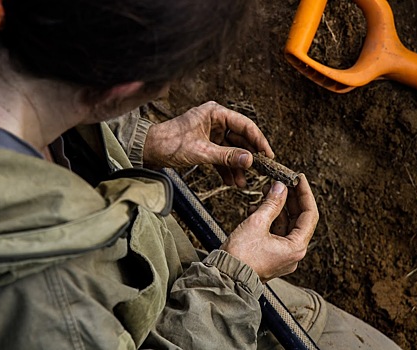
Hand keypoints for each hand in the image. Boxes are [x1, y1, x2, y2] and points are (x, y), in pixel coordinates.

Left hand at [143, 101, 273, 186]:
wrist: (148, 150)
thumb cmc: (170, 144)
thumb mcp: (202, 152)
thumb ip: (227, 157)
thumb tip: (250, 160)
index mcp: (215, 113)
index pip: (245, 126)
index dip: (259, 141)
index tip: (268, 156)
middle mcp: (214, 120)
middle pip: (239, 139)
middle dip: (247, 158)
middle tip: (259, 172)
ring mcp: (210, 133)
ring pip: (230, 150)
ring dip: (236, 166)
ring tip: (242, 183)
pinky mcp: (204, 145)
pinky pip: (220, 156)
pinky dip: (225, 168)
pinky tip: (231, 181)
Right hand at [220, 174, 318, 282]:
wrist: (225, 277)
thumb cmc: (241, 256)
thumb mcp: (257, 223)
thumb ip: (271, 203)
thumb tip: (280, 187)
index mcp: (296, 247)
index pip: (309, 215)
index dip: (304, 194)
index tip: (298, 179)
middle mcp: (293, 253)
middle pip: (297, 219)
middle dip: (288, 199)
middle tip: (280, 182)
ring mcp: (281, 255)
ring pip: (284, 225)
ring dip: (276, 207)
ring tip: (266, 191)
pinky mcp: (270, 255)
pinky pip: (274, 233)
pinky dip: (268, 219)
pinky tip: (257, 207)